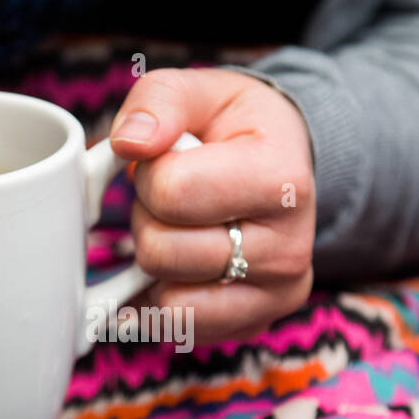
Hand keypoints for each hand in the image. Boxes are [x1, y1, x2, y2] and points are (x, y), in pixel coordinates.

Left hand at [110, 68, 315, 342]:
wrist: (282, 165)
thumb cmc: (236, 129)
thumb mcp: (201, 91)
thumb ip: (158, 101)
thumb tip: (128, 143)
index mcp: (283, 181)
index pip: (172, 191)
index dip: (150, 172)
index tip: (172, 159)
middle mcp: (291, 249)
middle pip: (161, 251)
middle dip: (148, 219)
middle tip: (174, 198)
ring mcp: (277, 294)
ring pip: (168, 301)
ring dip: (156, 263)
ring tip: (183, 229)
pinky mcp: (255, 324)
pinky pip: (177, 327)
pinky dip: (162, 298)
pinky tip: (180, 264)